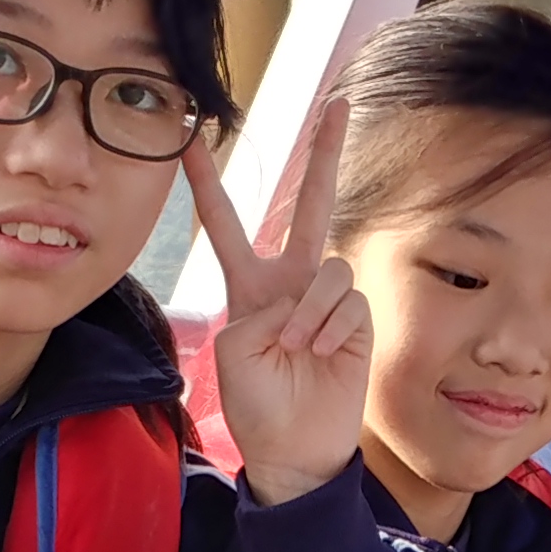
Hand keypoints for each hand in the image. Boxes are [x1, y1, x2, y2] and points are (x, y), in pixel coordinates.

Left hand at [191, 103, 368, 508]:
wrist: (295, 449)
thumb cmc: (258, 406)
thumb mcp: (233, 353)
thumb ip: (261, 309)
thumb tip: (306, 295)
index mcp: (248, 287)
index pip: (226, 223)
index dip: (208, 182)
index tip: (191, 136)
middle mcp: (291, 281)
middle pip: (311, 205)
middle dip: (326, 154)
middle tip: (339, 103)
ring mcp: (327, 298)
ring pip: (327, 269)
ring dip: (310, 313)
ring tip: (300, 350)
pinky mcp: (359, 318)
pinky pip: (348, 301)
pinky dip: (331, 329)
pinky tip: (323, 355)